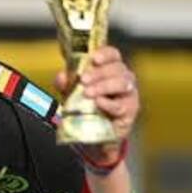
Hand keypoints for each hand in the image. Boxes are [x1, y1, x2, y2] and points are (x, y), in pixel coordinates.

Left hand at [55, 45, 139, 163]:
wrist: (95, 138)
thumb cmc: (87, 110)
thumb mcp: (72, 95)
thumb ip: (66, 85)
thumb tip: (61, 77)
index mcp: (110, 70)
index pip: (113, 55)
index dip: (105, 54)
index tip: (94, 59)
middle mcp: (123, 78)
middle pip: (117, 68)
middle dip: (99, 73)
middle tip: (84, 80)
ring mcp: (129, 94)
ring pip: (122, 83)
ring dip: (104, 86)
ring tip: (88, 93)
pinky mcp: (130, 111)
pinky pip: (121, 105)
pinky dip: (109, 103)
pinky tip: (99, 103)